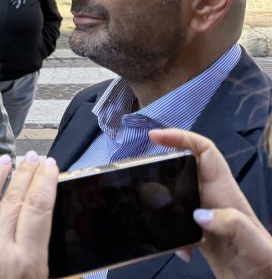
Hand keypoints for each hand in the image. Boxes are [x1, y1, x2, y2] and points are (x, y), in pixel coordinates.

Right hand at [150, 128, 271, 277]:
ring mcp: (205, 215)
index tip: (155, 137)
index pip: (204, 152)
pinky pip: (175, 223)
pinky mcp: (198, 233)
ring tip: (150, 213)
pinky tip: (178, 250)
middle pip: (183, 169)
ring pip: (175, 196)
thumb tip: (199, 214)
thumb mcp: (253, 242)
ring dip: (161, 205)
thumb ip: (232, 223)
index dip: (181, 138)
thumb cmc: (266, 261)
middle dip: (161, 170)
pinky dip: (171, 235)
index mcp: (225, 191)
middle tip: (139, 176)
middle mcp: (213, 198)